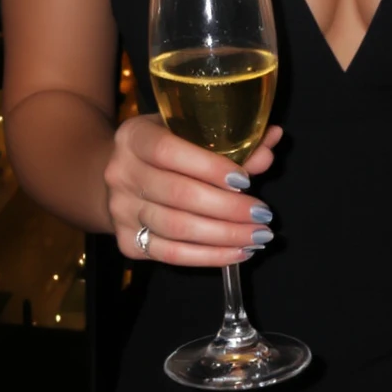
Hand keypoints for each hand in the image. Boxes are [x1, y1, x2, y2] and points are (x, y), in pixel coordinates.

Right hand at [105, 114, 282, 266]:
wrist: (118, 178)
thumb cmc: (165, 151)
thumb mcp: (189, 135)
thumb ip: (230, 140)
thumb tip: (273, 138)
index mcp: (133, 137)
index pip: (168, 151)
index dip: (208, 166)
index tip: (245, 180)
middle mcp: (121, 173)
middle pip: (177, 194)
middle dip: (228, 208)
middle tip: (264, 215)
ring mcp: (121, 210)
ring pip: (177, 228)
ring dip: (224, 236)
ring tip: (258, 236)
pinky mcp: (126, 242)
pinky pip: (171, 255)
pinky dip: (209, 257)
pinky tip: (238, 252)